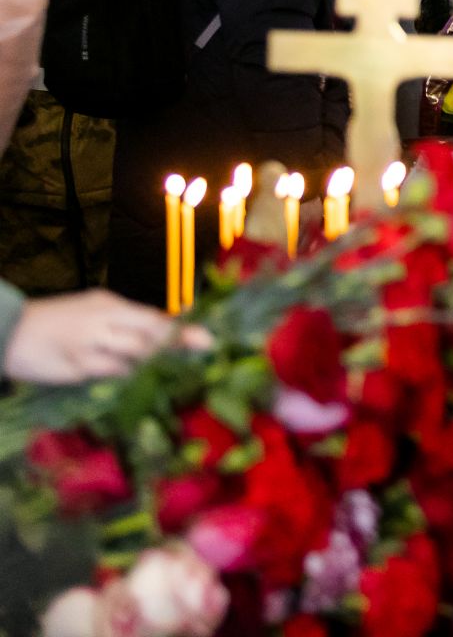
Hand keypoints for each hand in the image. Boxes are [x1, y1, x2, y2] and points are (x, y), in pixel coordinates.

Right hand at [3, 290, 211, 383]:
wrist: (12, 331)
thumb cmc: (61, 320)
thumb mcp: (95, 310)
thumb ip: (130, 319)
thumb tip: (173, 322)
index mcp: (109, 305)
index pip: (153, 317)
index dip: (180, 330)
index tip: (207, 338)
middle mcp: (102, 322)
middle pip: (150, 336)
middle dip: (174, 345)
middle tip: (199, 348)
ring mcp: (91, 345)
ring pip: (135, 357)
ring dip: (149, 362)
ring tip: (151, 361)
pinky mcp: (78, 367)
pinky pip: (112, 373)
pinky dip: (122, 373)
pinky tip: (123, 371)